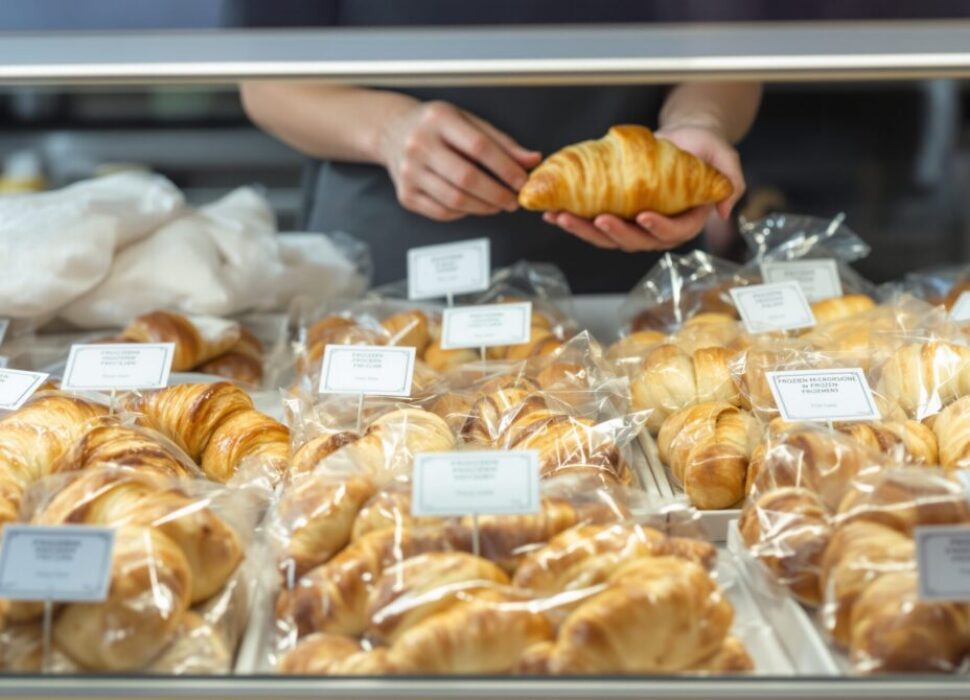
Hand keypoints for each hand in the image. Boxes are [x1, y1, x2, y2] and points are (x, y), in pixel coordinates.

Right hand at [378, 99, 540, 221]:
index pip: (479, 146)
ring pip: (455, 199)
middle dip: (497, 194)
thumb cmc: (435, 126)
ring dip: (484, 207)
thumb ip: (501, 142)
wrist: (392, 131)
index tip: (522, 181)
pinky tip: (475, 205)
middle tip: (513, 201)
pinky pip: (442, 211)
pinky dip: (464, 212)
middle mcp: (419, 144)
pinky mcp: (406, 195)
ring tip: (498, 205)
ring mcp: (409, 172)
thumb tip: (532, 161)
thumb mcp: (468, 121)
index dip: (505, 168)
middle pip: (466, 178)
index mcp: (439, 119)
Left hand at [543, 124, 744, 251]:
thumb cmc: (703, 147)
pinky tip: (554, 213)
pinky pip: (593, 225)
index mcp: (686, 220)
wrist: (680, 139)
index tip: (643, 215)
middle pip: (635, 240)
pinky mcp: (614, 216)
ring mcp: (633, 225)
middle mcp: (658, 229)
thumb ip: (731, 182)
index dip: (658, 228)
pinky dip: (574, 221)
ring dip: (584, 231)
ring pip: (608, 237)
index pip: (673, 232)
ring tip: (563, 217)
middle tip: (597, 218)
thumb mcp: (724, 157)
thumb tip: (724, 211)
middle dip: (614, 233)